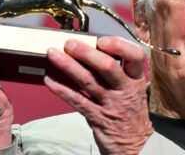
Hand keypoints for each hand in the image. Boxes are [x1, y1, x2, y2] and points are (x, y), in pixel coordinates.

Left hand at [46, 36, 152, 154]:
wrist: (135, 146)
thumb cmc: (131, 113)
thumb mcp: (133, 90)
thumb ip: (117, 73)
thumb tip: (90, 51)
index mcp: (135, 80)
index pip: (135, 56)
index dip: (119, 45)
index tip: (102, 39)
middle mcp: (125, 90)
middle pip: (107, 67)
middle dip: (86, 52)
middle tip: (69, 43)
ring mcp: (110, 104)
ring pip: (88, 81)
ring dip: (68, 66)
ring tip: (52, 54)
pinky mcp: (97, 117)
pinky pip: (77, 101)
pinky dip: (61, 89)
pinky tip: (49, 80)